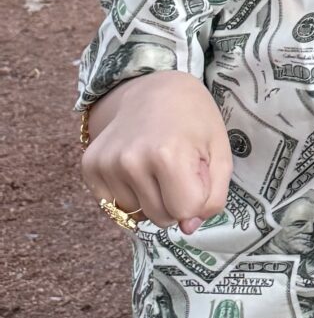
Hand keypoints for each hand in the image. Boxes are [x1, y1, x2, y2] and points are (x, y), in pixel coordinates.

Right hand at [82, 77, 230, 233]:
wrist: (154, 89)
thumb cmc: (194, 122)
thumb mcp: (220, 153)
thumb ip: (213, 196)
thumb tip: (188, 228)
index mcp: (168, 155)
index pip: (185, 212)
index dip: (197, 199)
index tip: (197, 174)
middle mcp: (131, 160)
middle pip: (161, 218)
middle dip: (175, 202)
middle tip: (178, 169)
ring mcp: (106, 164)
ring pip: (137, 215)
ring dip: (151, 199)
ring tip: (156, 166)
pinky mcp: (89, 167)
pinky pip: (114, 207)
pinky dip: (129, 196)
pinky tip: (137, 169)